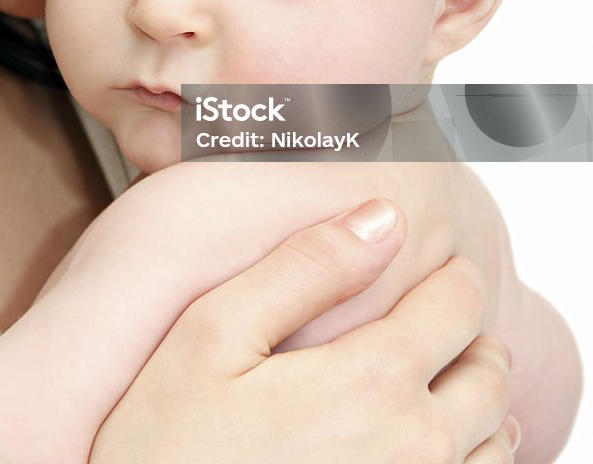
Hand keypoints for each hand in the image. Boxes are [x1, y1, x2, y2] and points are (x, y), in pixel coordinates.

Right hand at [90, 198, 517, 463]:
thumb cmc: (164, 449)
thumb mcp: (212, 337)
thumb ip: (302, 269)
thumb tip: (381, 218)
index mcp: (372, 384)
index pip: (459, 306)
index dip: (454, 275)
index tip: (439, 266)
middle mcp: (414, 451)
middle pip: (489, 375)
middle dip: (472, 336)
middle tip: (440, 321)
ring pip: (494, 441)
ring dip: (478, 402)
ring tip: (439, 380)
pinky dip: (469, 457)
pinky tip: (423, 445)